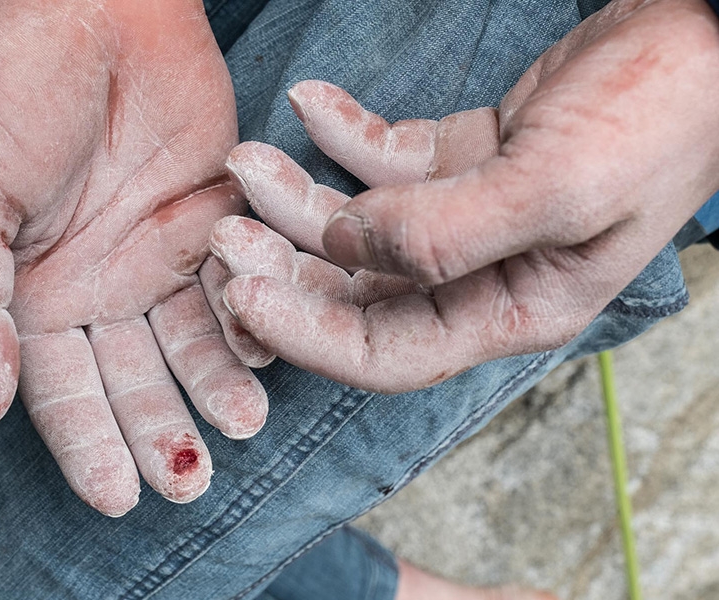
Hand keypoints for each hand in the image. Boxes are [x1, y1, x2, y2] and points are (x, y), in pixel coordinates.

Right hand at [0, 0, 266, 515]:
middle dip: (160, 430)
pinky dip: (252, 314)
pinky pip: (238, 281)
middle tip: (188, 478)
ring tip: (241, 421)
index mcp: (33, 297)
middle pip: (134, 380)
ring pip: (193, 342)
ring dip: (217, 383)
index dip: (86, 445)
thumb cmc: (14, 95)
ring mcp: (161, 258)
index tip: (115, 494)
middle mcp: (101, 289)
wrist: (92, 10)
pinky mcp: (216, 221)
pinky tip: (267, 346)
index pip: (60, 390)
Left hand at [211, 0, 718, 391]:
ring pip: (359, 227)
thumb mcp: (559, 189)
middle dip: (286, 264)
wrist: (703, 38)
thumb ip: (446, 235)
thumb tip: (348, 251)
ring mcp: (465, 219)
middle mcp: (479, 276)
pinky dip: (342, 136)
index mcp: (509, 311)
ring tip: (246, 161)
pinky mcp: (460, 162)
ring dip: (298, 197)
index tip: (241, 295)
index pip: (387, 353)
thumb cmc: (658, 118)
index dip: (309, 335)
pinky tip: (307, 105)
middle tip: (223, 227)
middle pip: (358, 294)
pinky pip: (384, 160)